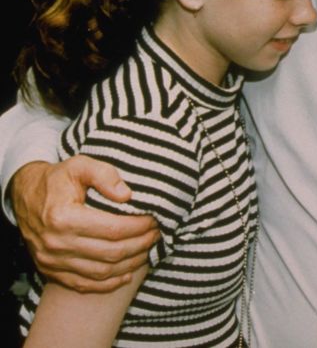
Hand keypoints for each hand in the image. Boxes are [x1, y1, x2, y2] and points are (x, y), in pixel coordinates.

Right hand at [11, 156, 159, 291]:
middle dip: (140, 245)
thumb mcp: (80, 165)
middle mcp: (56, 244)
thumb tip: (126, 195)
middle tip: (156, 235)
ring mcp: (52, 261)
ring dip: (129, 264)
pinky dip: (108, 284)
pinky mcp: (51, 271)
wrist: (25, 195)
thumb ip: (104, 174)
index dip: (138, 227)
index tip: (153, 220)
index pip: (113, 229)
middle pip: (110, 253)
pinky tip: (126, 273)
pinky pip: (83, 284)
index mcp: (63, 218)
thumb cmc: (58, 179)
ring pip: (101, 272)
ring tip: (147, 250)